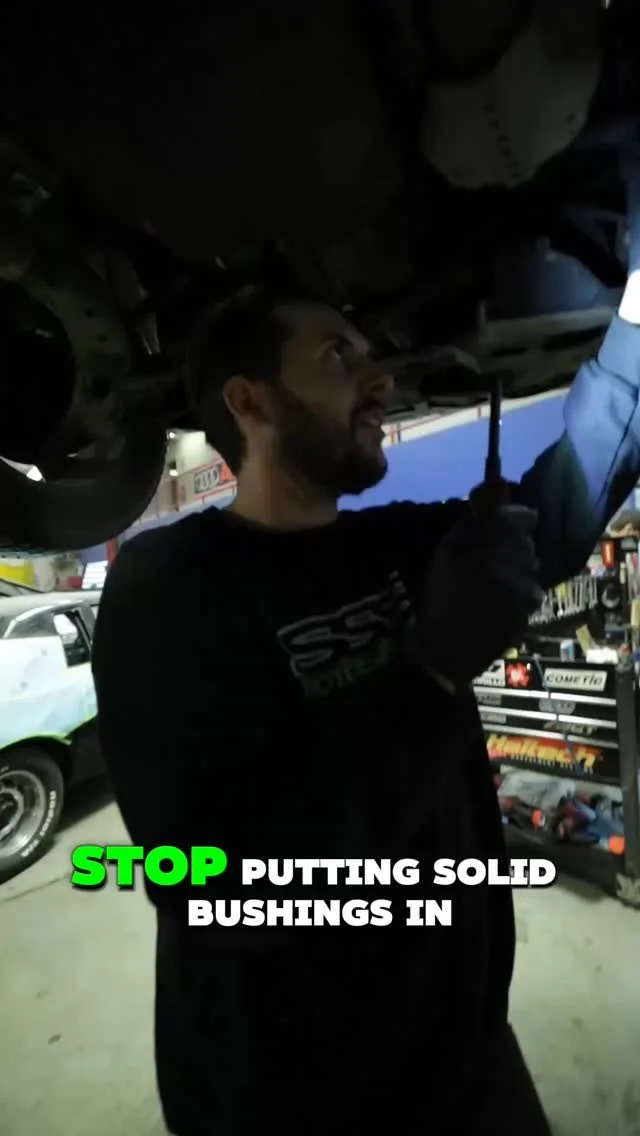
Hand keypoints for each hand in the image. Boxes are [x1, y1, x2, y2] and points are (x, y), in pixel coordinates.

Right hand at [418, 503, 543, 689]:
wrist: (447, 655)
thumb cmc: (440, 600)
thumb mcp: (446, 553)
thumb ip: (472, 522)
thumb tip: (492, 491)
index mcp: (501, 545)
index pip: (524, 516)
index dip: (512, 517)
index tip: (495, 524)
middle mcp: (523, 564)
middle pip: (526, 542)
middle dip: (509, 545)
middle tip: (482, 557)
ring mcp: (529, 591)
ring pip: (527, 567)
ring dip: (512, 569)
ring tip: (485, 583)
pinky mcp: (529, 613)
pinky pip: (526, 591)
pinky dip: (514, 592)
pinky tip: (492, 602)